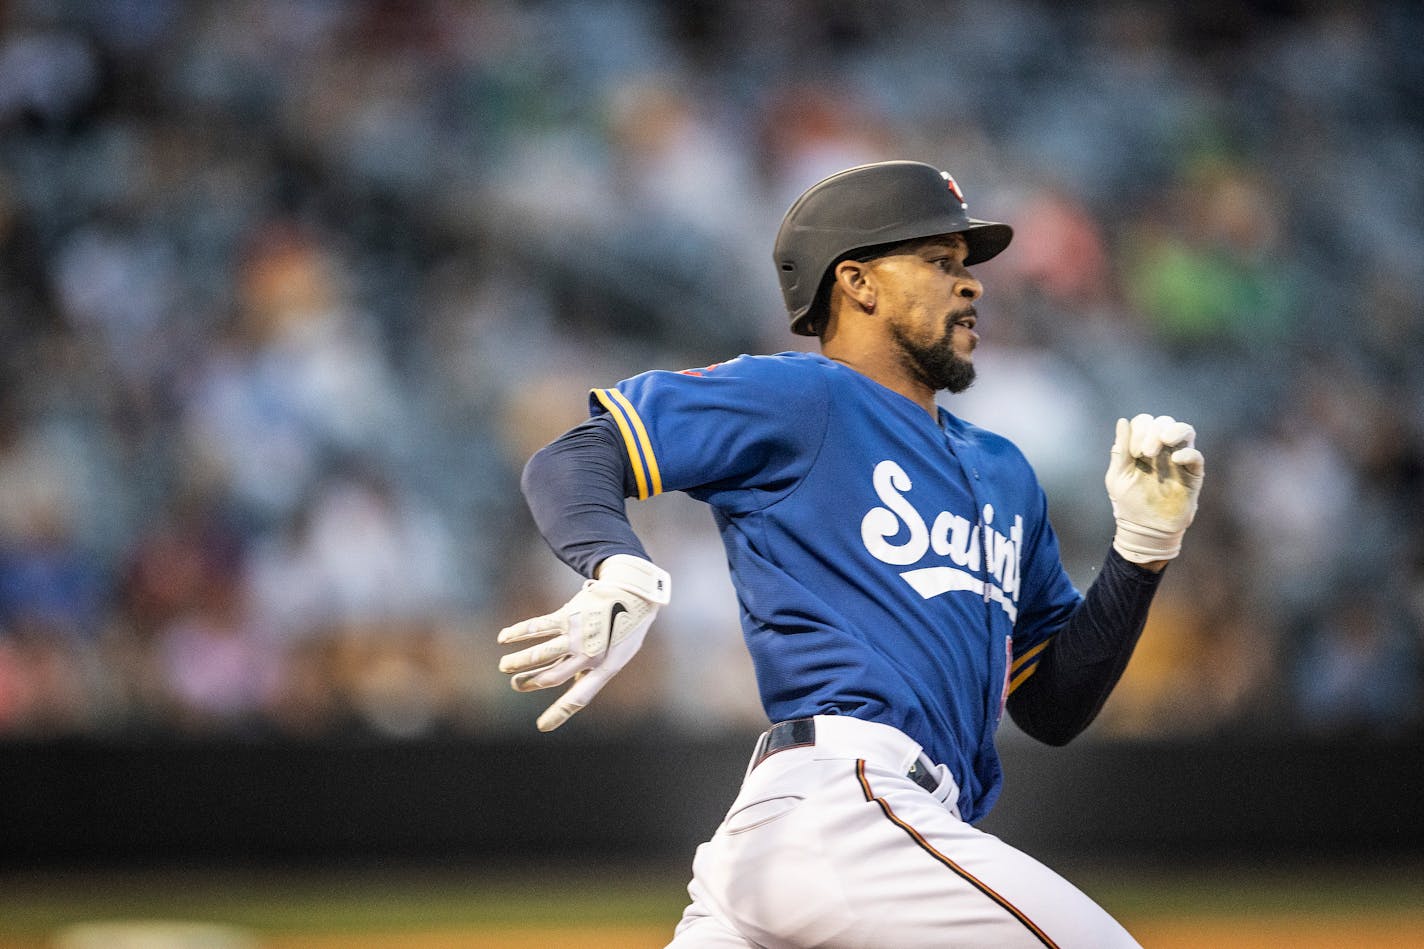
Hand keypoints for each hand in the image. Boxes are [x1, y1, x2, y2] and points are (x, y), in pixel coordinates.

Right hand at [498, 554, 670, 731]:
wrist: (634, 592)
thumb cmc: (626, 625)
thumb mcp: (619, 653)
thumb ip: (595, 669)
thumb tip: (574, 682)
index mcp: (604, 668)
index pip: (579, 698)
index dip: (560, 714)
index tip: (542, 726)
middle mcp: (589, 655)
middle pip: (550, 677)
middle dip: (529, 683)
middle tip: (515, 684)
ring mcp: (577, 635)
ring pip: (539, 655)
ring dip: (518, 662)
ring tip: (504, 666)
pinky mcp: (567, 616)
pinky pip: (537, 627)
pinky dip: (517, 633)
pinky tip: (504, 638)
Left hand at [1104, 414, 1204, 564]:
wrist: (1145, 529)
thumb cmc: (1128, 503)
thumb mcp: (1117, 476)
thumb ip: (1120, 450)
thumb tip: (1122, 421)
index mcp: (1142, 447)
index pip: (1144, 422)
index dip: (1138, 430)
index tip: (1133, 453)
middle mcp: (1162, 450)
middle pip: (1164, 422)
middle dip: (1153, 432)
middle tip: (1145, 453)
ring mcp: (1179, 460)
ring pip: (1185, 430)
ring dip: (1173, 431)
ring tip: (1163, 442)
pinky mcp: (1193, 475)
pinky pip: (1196, 455)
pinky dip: (1187, 452)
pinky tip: (1175, 459)